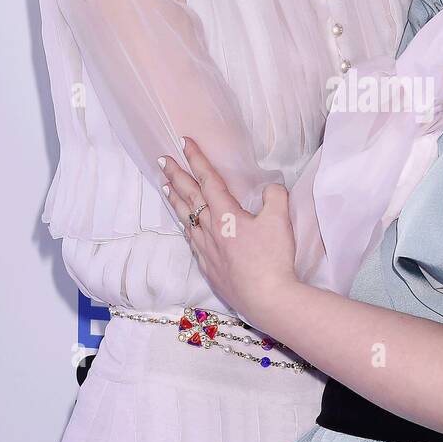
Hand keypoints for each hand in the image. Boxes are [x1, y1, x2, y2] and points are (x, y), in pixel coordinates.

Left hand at [159, 137, 297, 332]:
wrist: (267, 298)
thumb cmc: (272, 258)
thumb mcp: (280, 219)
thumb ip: (274, 196)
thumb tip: (270, 188)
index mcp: (226, 213)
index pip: (207, 179)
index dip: (196, 158)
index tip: (184, 143)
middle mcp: (209, 229)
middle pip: (189, 197)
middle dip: (176, 175)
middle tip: (162, 160)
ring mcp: (206, 249)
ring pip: (185, 218)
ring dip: (175, 200)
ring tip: (165, 187)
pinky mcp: (209, 267)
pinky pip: (192, 240)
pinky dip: (186, 226)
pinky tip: (187, 227)